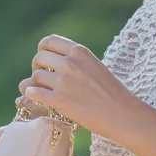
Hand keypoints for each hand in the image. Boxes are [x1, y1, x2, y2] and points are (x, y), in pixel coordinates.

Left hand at [16, 34, 130, 139]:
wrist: (123, 114)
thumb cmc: (112, 92)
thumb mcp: (95, 66)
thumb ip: (76, 60)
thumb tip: (53, 62)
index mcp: (80, 52)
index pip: (48, 41)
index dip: (43, 51)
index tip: (47, 62)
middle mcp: (70, 63)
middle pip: (39, 57)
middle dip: (38, 67)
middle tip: (44, 78)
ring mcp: (63, 82)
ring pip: (35, 76)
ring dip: (37, 83)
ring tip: (46, 91)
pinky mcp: (59, 100)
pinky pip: (33, 92)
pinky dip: (32, 94)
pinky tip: (37, 97)